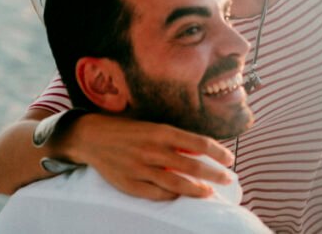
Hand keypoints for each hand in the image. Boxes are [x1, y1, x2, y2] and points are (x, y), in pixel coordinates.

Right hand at [55, 113, 235, 199]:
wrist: (92, 136)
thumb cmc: (127, 129)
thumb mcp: (152, 126)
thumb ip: (175, 138)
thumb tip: (200, 150)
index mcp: (161, 131)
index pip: (198, 143)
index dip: (217, 152)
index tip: (230, 159)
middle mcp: (153, 150)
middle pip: (192, 166)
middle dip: (214, 174)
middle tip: (228, 178)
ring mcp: (141, 168)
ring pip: (177, 184)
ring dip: (197, 190)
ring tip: (209, 192)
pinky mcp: (130, 184)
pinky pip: (157, 194)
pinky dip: (172, 195)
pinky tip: (181, 195)